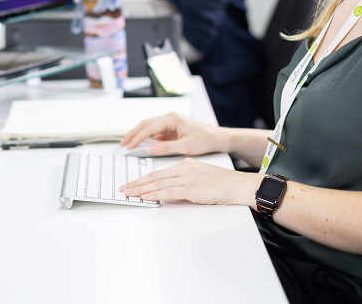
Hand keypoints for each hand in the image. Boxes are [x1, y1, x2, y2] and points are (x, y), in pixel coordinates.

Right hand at [119, 112, 227, 156]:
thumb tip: (148, 149)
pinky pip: (155, 131)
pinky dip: (146, 137)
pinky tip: (141, 144)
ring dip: (138, 134)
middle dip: (133, 134)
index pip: (149, 127)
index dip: (137, 137)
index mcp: (172, 118)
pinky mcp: (172, 128)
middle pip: (146, 124)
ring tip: (128, 143)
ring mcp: (170, 122)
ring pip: (149, 126)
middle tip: (122, 144)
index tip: (128, 146)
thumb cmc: (206, 140)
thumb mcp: (185, 147)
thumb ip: (166, 148)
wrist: (218, 138)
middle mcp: (170, 117)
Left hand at [120, 158, 260, 204]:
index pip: (159, 172)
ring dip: (141, 190)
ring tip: (129, 194)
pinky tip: (145, 197)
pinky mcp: (191, 188)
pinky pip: (168, 191)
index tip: (132, 183)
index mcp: (184, 165)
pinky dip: (155, 194)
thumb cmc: (221, 183)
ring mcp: (187, 178)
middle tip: (124, 188)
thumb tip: (170, 188)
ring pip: (158, 184)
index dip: (143, 179)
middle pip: (155, 176)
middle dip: (137, 183)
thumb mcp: (199, 176)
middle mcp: (183, 169)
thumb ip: (184, 179)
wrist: (237, 185)